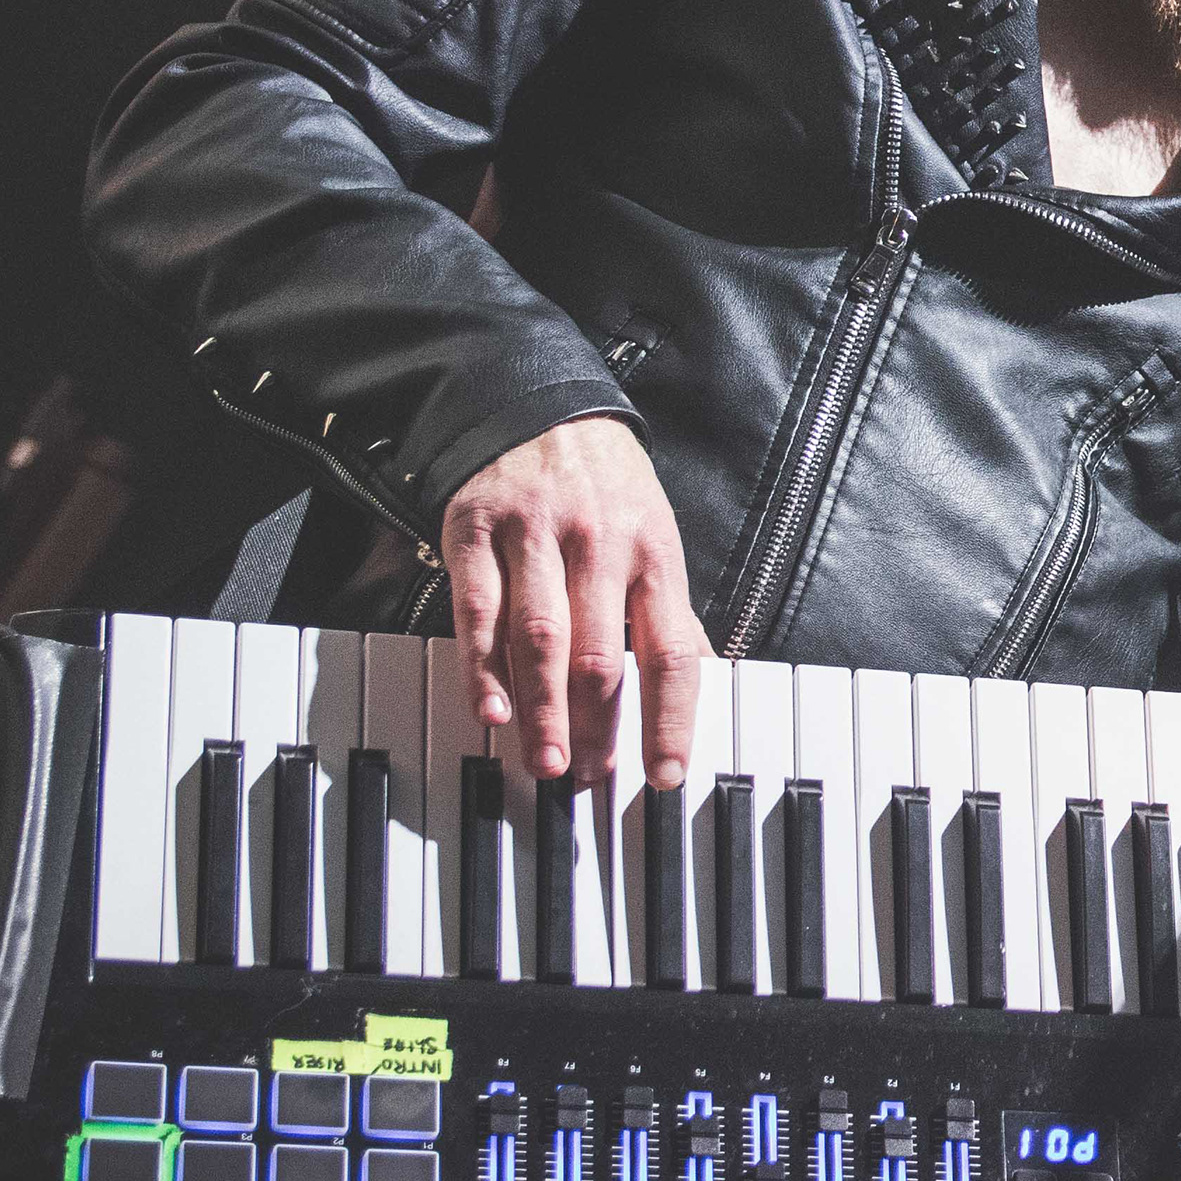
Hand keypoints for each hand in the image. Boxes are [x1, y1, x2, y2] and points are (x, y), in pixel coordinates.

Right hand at [439, 415, 714, 786]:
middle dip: (597, 725)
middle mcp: (599, 546)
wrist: (537, 402)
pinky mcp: (476, 532)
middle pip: (601, 654)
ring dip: (542, 709)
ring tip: (545, 762)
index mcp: (654, 554)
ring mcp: (535, 538)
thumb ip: (669, 611)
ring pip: (541, 637)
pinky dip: (482, 666)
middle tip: (588, 778)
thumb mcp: (654, 535)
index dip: (672, 718)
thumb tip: (704, 681)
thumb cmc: (605, 486)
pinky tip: (490, 709)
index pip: (672, 651)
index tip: (668, 773)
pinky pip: (478, 610)